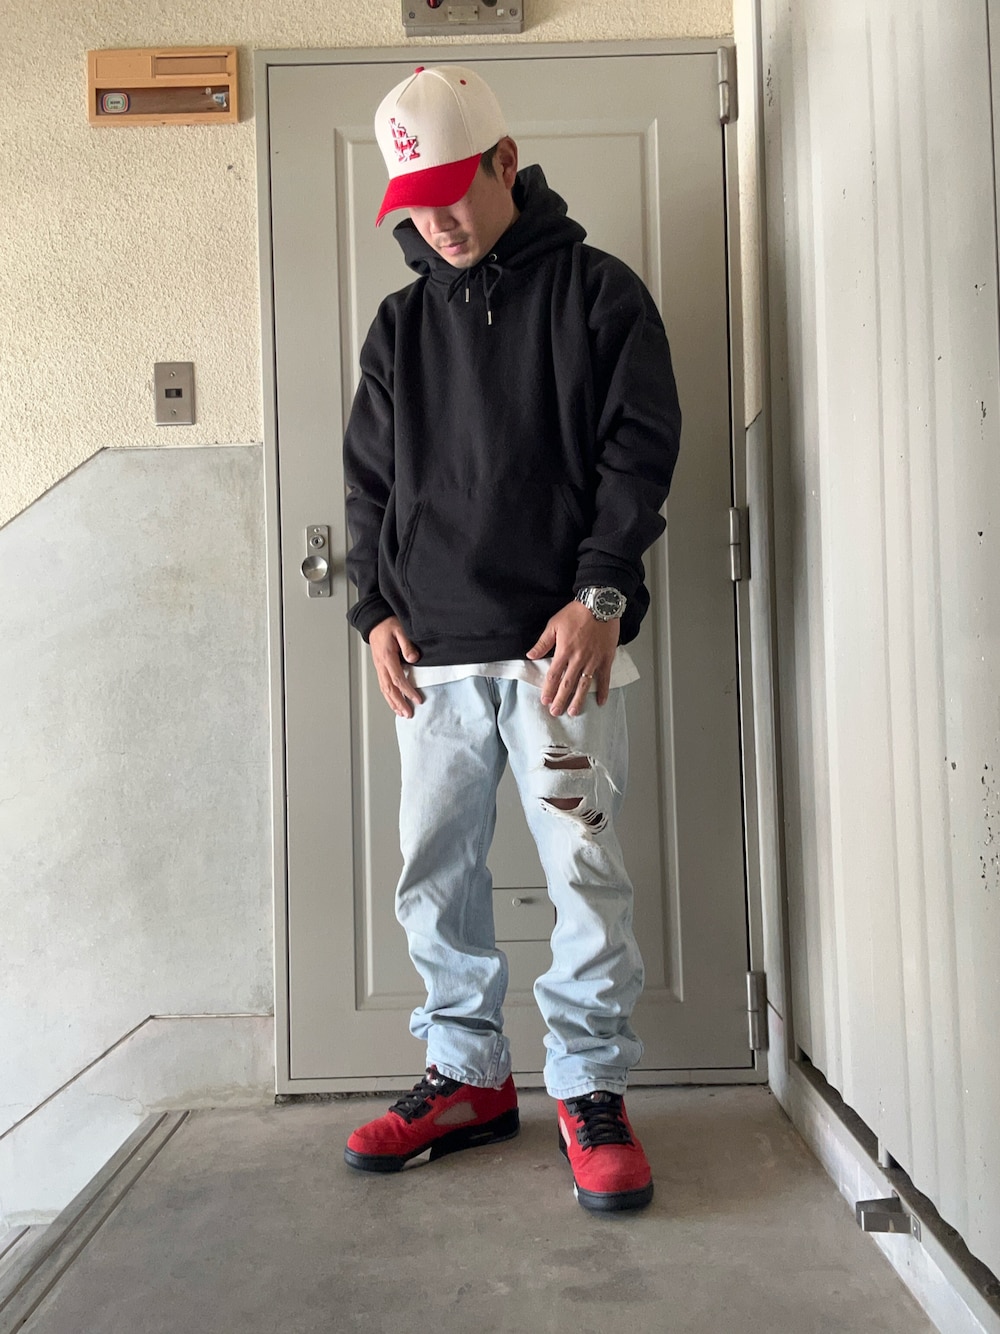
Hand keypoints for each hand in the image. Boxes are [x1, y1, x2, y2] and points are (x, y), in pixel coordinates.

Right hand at [369, 617, 422, 718]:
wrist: (375, 621)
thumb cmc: (387, 624)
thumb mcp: (400, 630)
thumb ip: (407, 645)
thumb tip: (414, 659)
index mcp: (387, 657)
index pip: (398, 679)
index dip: (408, 691)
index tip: (417, 699)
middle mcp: (381, 665)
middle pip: (390, 689)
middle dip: (399, 703)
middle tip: (408, 714)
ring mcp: (379, 667)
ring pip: (384, 689)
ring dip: (393, 703)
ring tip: (402, 713)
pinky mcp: (379, 667)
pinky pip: (383, 685)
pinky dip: (388, 697)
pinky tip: (394, 702)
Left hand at [526, 601, 619, 715]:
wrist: (599, 604)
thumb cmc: (576, 613)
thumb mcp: (554, 624)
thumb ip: (543, 643)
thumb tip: (530, 655)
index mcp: (564, 651)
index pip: (554, 675)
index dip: (549, 689)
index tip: (545, 701)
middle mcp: (578, 659)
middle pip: (567, 684)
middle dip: (560, 700)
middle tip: (556, 712)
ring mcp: (593, 660)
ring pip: (584, 684)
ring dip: (578, 700)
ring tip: (573, 712)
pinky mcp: (606, 658)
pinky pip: (604, 678)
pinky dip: (603, 691)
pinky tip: (600, 702)